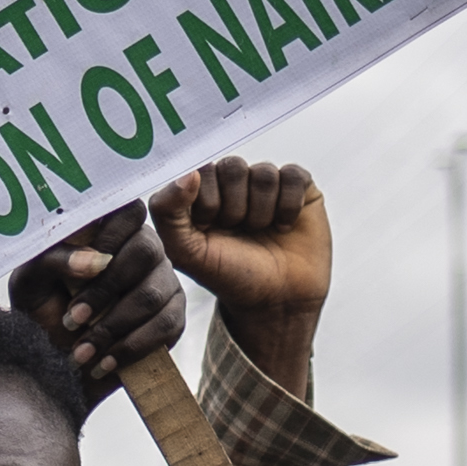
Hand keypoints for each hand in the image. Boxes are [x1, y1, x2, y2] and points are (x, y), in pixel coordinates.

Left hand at [5, 208, 186, 389]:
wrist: (56, 362)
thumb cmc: (41, 311)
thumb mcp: (30, 282)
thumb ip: (52, 259)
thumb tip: (96, 261)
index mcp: (109, 231)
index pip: (128, 209)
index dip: (110, 233)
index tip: (82, 266)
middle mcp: (142, 250)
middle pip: (145, 251)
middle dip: (104, 291)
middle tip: (71, 319)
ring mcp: (163, 281)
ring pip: (152, 294)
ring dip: (111, 327)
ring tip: (81, 351)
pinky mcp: (173, 315)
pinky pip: (165, 325)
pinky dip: (130, 347)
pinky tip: (103, 362)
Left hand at [153, 157, 327, 384]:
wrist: (275, 298)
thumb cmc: (227, 275)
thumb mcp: (184, 251)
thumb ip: (167, 211)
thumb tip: (190, 173)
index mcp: (201, 194)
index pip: (200, 169)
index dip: (207, 201)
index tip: (209, 229)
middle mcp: (232, 184)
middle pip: (232, 167)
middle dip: (234, 208)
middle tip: (238, 231)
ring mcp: (266, 184)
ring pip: (263, 173)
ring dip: (261, 210)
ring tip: (260, 231)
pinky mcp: (299, 188)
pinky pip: (293, 175)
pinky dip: (288, 205)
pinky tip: (283, 226)